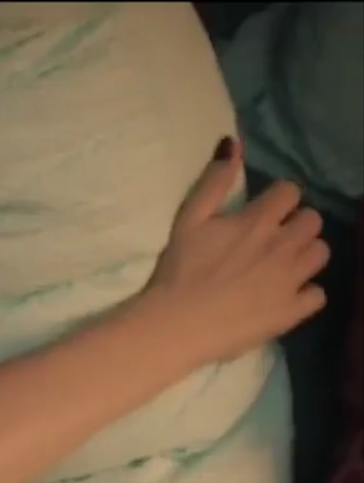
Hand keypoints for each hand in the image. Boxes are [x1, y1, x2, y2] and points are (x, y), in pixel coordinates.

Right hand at [140, 136, 328, 364]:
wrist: (177, 324)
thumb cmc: (179, 270)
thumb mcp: (188, 220)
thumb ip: (213, 182)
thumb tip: (233, 144)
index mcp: (258, 221)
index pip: (290, 192)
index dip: (277, 198)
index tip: (262, 210)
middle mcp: (283, 246)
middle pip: (313, 220)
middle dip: (296, 224)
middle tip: (273, 238)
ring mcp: (292, 280)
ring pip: (321, 253)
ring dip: (305, 254)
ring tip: (281, 264)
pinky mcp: (292, 311)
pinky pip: (318, 294)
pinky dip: (305, 292)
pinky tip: (284, 294)